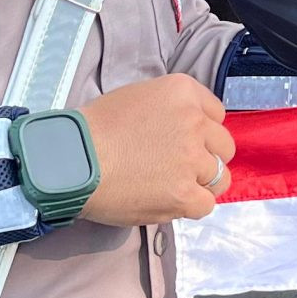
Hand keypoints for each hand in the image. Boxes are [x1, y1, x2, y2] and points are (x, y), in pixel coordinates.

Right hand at [80, 74, 234, 226]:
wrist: (73, 160)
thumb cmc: (94, 129)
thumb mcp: (137, 97)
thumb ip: (169, 110)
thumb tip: (183, 131)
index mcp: (182, 91)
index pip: (216, 114)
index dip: (202, 131)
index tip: (185, 141)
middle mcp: (194, 122)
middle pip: (223, 146)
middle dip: (206, 157)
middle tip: (179, 167)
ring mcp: (191, 158)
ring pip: (220, 178)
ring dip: (201, 184)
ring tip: (174, 187)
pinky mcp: (184, 193)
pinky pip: (206, 204)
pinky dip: (190, 206)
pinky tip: (168, 201)